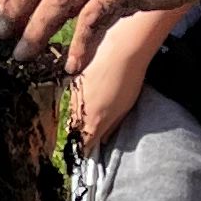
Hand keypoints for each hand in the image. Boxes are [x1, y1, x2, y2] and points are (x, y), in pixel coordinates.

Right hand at [70, 25, 154, 152]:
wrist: (120, 49)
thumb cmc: (128, 80)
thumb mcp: (125, 108)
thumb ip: (111, 126)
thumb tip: (102, 139)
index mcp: (93, 121)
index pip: (83, 143)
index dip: (86, 148)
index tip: (90, 151)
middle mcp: (79, 110)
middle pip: (75, 129)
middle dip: (81, 133)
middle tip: (92, 132)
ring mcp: (74, 94)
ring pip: (73, 113)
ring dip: (80, 117)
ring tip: (95, 112)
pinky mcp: (74, 80)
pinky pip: (74, 97)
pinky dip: (81, 101)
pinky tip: (93, 94)